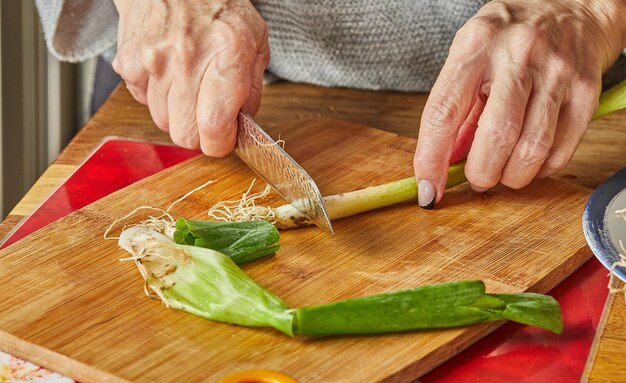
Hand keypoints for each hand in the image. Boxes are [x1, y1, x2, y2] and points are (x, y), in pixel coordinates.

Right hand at [112, 0, 268, 155]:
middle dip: (199, 132)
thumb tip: (243, 126)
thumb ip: (252, 88)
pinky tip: (168, 72)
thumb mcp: (255, 41)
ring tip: (188, 82)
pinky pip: (142, 101)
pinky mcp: (129, 62)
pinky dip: (155, 95)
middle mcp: (187, 57)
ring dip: (177, 111)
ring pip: (163, 121)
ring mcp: (153, 60)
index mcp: (227, 52)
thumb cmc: (218, 7)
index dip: (221, 143)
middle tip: (207, 112)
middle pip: (185, 134)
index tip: (225, 138)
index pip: (215, 127)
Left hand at [413, 0, 625, 207]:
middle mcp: (517, 55)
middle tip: (476, 177)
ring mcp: (556, 73)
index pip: (443, 113)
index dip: (432, 159)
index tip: (429, 188)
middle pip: (494, 137)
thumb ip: (457, 109)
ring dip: (510, 176)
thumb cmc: (510, 35)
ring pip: (530, 150)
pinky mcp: (586, 91)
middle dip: (480, 173)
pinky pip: (560, 151)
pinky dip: (539, 169)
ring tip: (502, 170)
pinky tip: (530, 160)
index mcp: (476, 45)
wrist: (574, 4)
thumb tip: (445, 163)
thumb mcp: (470, 56)